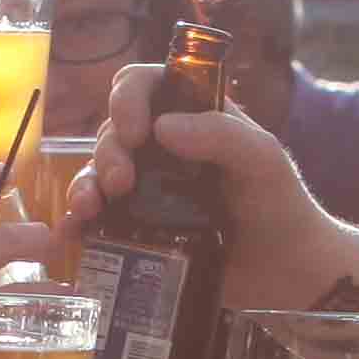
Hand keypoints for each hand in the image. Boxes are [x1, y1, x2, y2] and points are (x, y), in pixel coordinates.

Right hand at [82, 61, 357, 305]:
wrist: (286, 273)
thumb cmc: (281, 206)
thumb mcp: (261, 160)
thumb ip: (221, 135)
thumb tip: (162, 126)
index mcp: (192, 115)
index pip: (145, 84)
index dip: (128, 98)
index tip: (135, 131)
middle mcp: (163, 148)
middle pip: (114, 130)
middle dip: (108, 151)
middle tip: (122, 184)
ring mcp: (148, 189)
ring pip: (98, 172)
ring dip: (86, 184)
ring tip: (90, 208)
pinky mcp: (138, 229)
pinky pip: (98, 217)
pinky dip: (78, 221)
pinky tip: (73, 231)